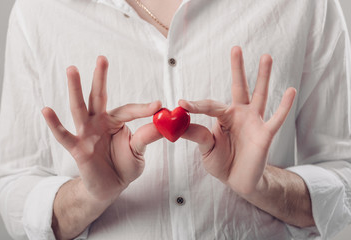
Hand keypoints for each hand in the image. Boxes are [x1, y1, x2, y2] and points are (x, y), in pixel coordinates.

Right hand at [42, 56, 161, 202]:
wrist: (111, 187)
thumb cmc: (124, 165)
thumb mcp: (139, 150)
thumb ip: (147, 136)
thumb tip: (163, 121)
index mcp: (115, 121)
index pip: (129, 110)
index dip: (143, 108)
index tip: (158, 105)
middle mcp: (99, 122)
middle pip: (98, 96)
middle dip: (100, 77)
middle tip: (102, 58)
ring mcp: (86, 133)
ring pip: (79, 108)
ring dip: (75, 89)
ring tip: (72, 69)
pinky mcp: (77, 148)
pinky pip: (64, 135)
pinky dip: (55, 124)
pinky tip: (47, 110)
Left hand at [180, 46, 295, 195]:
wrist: (238, 181)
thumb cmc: (221, 162)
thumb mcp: (205, 148)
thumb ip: (196, 134)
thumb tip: (179, 120)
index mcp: (223, 117)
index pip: (209, 105)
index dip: (195, 105)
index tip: (181, 104)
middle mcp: (239, 115)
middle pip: (239, 87)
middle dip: (237, 68)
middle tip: (235, 48)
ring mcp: (254, 122)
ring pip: (260, 95)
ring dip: (263, 77)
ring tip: (266, 56)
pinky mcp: (265, 134)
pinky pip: (277, 118)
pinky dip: (284, 106)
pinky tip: (291, 90)